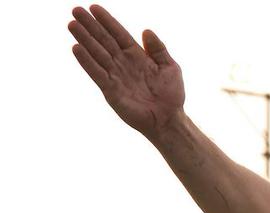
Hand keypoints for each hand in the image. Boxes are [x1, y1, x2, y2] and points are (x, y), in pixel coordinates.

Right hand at [68, 4, 184, 136]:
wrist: (168, 119)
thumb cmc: (171, 95)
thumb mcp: (170, 67)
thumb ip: (158, 49)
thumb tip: (146, 30)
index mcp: (137, 56)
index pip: (119, 34)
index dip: (107, 21)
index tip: (94, 7)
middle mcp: (123, 63)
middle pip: (104, 40)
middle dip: (90, 25)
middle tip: (76, 10)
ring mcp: (116, 76)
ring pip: (97, 53)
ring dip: (84, 39)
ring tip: (72, 24)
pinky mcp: (111, 90)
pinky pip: (96, 73)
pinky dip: (86, 61)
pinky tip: (76, 48)